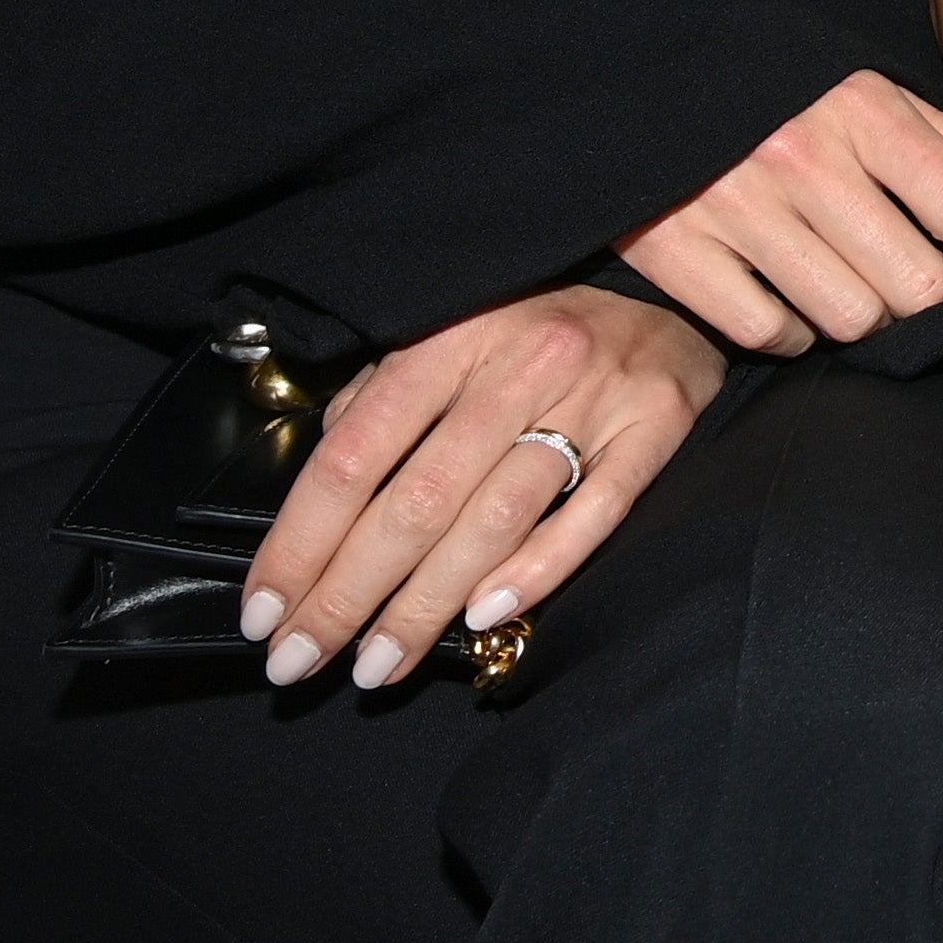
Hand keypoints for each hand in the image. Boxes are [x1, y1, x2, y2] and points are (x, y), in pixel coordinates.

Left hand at [239, 284, 724, 691]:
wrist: (679, 276)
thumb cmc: (545, 321)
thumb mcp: (451, 331)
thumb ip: (384, 395)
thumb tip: (322, 473)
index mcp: (452, 333)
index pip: (355, 453)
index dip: (300, 541)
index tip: (264, 612)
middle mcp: (520, 361)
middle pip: (416, 500)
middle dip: (346, 596)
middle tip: (300, 663)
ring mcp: (595, 393)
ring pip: (494, 519)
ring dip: (425, 606)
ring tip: (377, 665)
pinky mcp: (656, 424)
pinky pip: (592, 515)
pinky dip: (535, 572)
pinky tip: (483, 620)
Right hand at [615, 66, 942, 354]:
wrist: (640, 78)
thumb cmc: (779, 95)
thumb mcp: (864, 90)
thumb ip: (941, 147)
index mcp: (859, 110)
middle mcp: (802, 159)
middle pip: (918, 285)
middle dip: (934, 301)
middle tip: (919, 289)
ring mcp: (737, 209)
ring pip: (852, 321)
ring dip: (866, 321)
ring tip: (854, 290)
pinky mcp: (678, 254)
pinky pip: (773, 334)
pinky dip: (792, 334)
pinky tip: (790, 300)